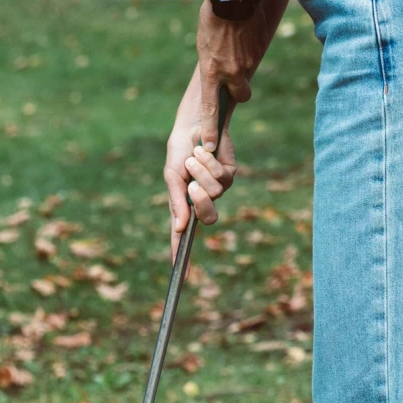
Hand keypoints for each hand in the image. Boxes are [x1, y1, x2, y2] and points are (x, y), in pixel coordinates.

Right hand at [163, 70, 236, 244]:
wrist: (194, 124)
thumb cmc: (179, 151)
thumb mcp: (172, 176)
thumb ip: (177, 202)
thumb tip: (182, 228)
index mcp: (184, 205)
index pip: (183, 237)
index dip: (183, 257)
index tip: (183, 278)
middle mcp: (202, 200)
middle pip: (208, 217)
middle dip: (201, 201)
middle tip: (191, 186)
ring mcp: (218, 188)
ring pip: (215, 193)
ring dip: (202, 172)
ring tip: (195, 156)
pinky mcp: (231, 173)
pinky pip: (224, 177)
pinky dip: (211, 162)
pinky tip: (206, 150)